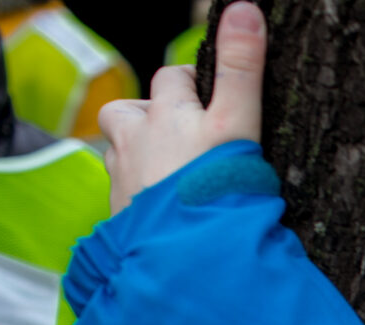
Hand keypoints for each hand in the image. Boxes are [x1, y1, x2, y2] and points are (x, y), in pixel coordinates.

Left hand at [98, 1, 265, 214]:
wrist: (187, 260)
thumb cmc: (217, 189)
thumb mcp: (238, 123)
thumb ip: (243, 67)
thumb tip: (245, 5)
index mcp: (163, 116)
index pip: (172, 80)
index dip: (192, 85)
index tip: (213, 103)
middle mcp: (133, 144)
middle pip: (128, 112)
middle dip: (152, 118)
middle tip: (188, 140)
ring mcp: (122, 184)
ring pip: (120, 154)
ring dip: (138, 157)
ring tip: (171, 177)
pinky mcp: (120, 221)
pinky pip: (123, 198)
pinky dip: (141, 199)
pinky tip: (166, 214)